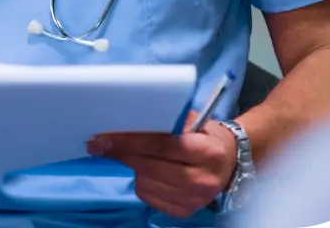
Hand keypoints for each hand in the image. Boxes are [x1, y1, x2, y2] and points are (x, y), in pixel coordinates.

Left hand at [88, 112, 237, 218]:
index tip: (103, 138)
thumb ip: (167, 121)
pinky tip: (148, 172)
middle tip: (99, 144)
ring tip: (135, 156)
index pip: (160, 146)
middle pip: (148, 166)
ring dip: (133, 168)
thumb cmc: (206, 137)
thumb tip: (128, 118)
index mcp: (206, 152)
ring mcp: (194, 199)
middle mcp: (202, 179)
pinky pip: (148, 197)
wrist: (230, 164)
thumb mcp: (194, 122)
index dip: (129, 141)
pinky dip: (142, 182)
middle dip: (121, 154)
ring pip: (144, 183)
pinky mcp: (185, 211)